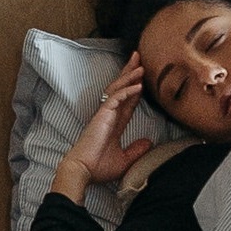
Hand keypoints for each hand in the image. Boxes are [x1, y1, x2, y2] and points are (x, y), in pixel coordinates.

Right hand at [51, 52, 153, 203]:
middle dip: (130, 73)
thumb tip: (148, 143)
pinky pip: (116, 98)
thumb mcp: (123, 160)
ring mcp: (104, 114)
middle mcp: (109, 115)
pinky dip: (127, 90)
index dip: (136, 89)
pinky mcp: (102, 116)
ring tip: (141, 65)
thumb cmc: (97, 167)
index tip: (144, 79)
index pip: (127, 101)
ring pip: (118, 89)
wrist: (82, 172)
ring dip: (130, 76)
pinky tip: (139, 85)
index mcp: (113, 123)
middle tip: (139, 58)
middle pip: (121, 89)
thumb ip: (135, 150)